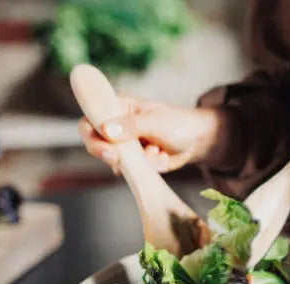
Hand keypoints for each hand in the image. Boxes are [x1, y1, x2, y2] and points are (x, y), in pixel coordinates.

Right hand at [78, 95, 232, 173]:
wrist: (198, 141)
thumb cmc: (178, 123)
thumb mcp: (155, 121)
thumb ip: (130, 126)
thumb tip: (106, 130)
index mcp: (119, 108)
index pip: (91, 119)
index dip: (92, 135)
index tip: (107, 150)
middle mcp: (118, 127)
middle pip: (98, 144)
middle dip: (112, 155)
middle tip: (121, 161)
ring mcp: (126, 146)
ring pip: (117, 161)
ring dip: (139, 161)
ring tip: (159, 152)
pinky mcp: (136, 161)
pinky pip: (132, 170)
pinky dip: (148, 168)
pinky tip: (163, 159)